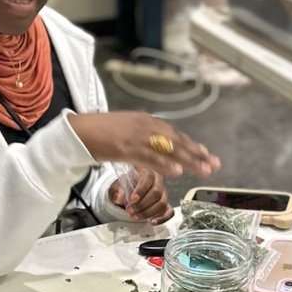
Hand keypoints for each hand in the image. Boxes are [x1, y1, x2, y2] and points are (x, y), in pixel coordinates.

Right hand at [69, 112, 219, 177]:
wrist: (78, 131)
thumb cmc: (100, 133)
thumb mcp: (127, 131)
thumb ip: (144, 138)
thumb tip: (157, 148)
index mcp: (146, 121)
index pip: (174, 134)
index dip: (191, 145)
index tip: (206, 154)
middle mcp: (145, 126)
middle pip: (177, 141)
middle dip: (197, 153)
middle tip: (213, 164)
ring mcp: (136, 136)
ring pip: (168, 149)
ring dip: (188, 160)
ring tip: (204, 170)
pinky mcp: (126, 147)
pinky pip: (150, 157)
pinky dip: (165, 164)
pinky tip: (178, 171)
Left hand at [109, 167, 172, 224]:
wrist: (130, 193)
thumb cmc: (125, 186)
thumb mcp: (117, 186)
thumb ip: (116, 191)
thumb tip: (119, 197)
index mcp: (147, 171)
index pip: (148, 178)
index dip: (141, 189)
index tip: (132, 199)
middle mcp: (158, 181)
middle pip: (156, 192)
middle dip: (142, 204)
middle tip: (130, 210)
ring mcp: (163, 193)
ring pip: (162, 203)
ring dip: (148, 212)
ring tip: (135, 216)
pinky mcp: (166, 204)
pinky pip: (170, 212)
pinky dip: (162, 218)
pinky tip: (152, 222)